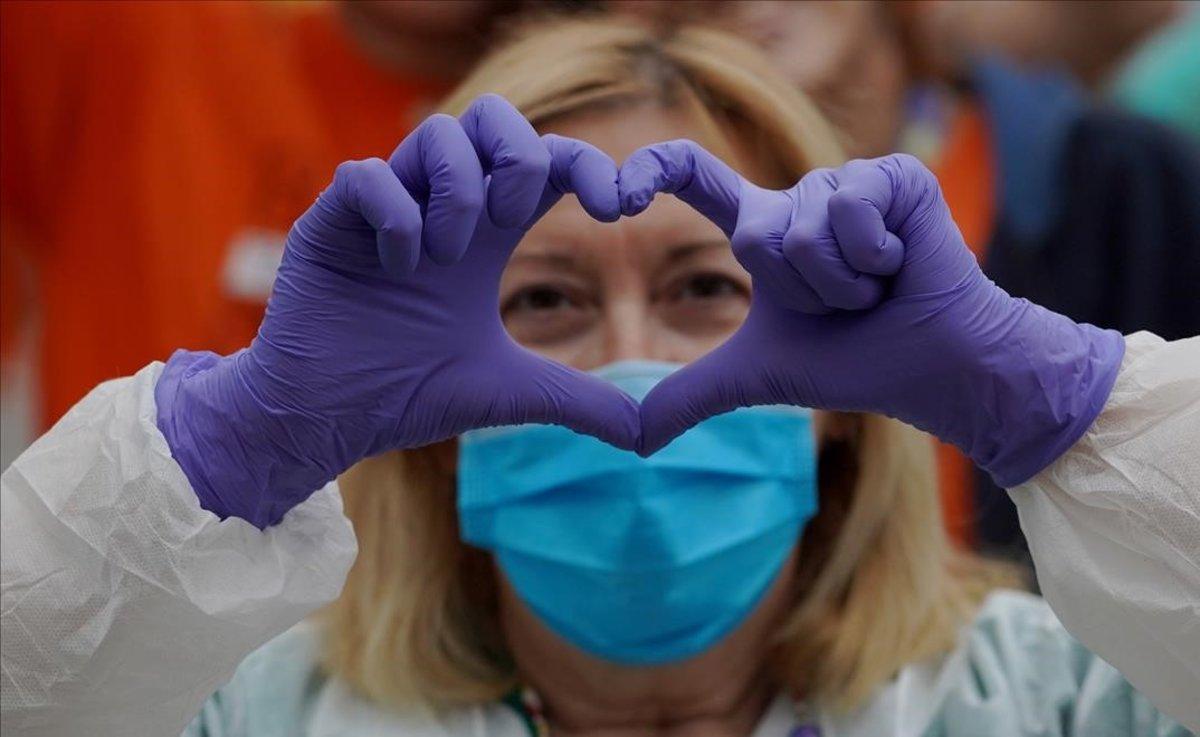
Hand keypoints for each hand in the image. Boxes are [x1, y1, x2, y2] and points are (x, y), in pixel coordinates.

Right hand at [156, 95, 639, 526]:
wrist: (329, 420)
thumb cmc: (409, 394)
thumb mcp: (511, 393)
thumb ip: (579, 401)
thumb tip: (647, 435)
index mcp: (486, 234)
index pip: (545, 163)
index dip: (590, 166)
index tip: (622, 207)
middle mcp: (440, 207)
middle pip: (492, 116)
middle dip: (519, 154)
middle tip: (511, 218)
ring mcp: (385, 207)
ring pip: (437, 133)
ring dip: (459, 192)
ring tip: (446, 257)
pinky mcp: (331, 220)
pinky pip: (367, 174)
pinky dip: (395, 215)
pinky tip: (396, 269)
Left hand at [620, 143, 1123, 486]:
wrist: (934, 369)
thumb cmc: (853, 365)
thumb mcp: (754, 378)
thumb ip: (688, 396)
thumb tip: (631, 444)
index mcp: (762, 230)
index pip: (694, 176)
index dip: (652, 171)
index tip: (614, 197)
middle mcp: (798, 199)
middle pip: (758, 235)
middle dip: (802, 292)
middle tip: (845, 305)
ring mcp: (847, 182)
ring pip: (804, 229)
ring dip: (842, 282)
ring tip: (877, 289)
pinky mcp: (894, 174)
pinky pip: (852, 209)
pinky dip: (875, 258)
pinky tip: (902, 265)